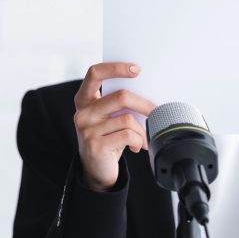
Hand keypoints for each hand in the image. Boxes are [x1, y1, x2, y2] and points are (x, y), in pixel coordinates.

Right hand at [74, 63, 156, 190]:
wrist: (96, 169)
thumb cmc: (108, 138)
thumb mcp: (110, 118)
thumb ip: (120, 104)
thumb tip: (149, 95)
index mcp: (85, 99)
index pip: (95, 73)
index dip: (115, 68)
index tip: (137, 69)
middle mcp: (83, 112)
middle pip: (121, 96)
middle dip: (144, 104)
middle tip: (156, 110)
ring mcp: (87, 129)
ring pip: (127, 119)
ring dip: (142, 130)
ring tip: (143, 138)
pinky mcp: (95, 145)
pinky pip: (128, 135)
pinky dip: (138, 141)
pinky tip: (137, 147)